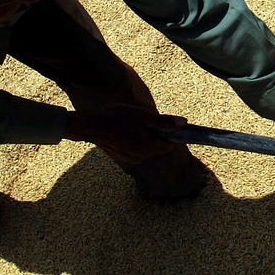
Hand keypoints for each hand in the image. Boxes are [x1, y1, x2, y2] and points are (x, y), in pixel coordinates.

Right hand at [64, 106, 186, 164]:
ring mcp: (130, 158)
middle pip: (157, 147)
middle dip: (155, 135)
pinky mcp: (122, 156)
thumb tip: (183, 124)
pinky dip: (134, 141)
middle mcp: (141, 157)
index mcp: (149, 148)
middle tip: (144, 121)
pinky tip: (124, 130)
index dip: (170, 135)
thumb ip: (164, 122)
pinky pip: (135, 149)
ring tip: (132, 124)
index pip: (169, 146)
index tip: (164, 124)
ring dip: (144, 138)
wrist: (91, 125)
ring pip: (146, 148)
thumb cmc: (117, 118)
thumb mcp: (143, 116)